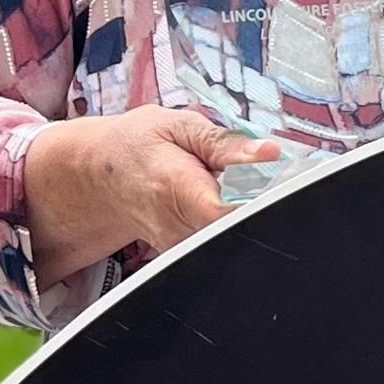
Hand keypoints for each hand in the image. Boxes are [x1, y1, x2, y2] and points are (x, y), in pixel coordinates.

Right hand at [23, 107, 280, 279]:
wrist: (102, 177)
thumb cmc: (140, 145)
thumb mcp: (178, 126)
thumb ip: (226, 143)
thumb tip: (271, 153)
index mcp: (176, 188)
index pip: (233, 209)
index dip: (264, 197)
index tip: (281, 178)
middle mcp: (178, 228)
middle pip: (241, 226)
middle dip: (263, 202)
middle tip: (264, 176)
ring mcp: (181, 248)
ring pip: (237, 236)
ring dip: (248, 210)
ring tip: (238, 184)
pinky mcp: (188, 257)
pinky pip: (226, 241)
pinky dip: (235, 221)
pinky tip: (227, 200)